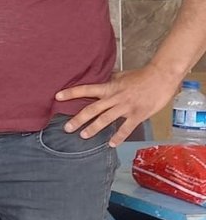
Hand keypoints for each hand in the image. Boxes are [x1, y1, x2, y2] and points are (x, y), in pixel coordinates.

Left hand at [55, 65, 183, 146]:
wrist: (162, 76)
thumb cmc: (142, 76)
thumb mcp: (122, 76)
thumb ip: (110, 80)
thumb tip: (101, 78)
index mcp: (110, 88)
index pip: (86, 89)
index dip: (71, 93)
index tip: (57, 97)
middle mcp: (115, 98)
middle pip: (92, 109)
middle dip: (78, 119)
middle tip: (67, 128)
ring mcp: (126, 107)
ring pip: (106, 119)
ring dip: (94, 128)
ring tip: (83, 136)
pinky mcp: (138, 114)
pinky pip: (126, 128)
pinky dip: (118, 137)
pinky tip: (111, 144)